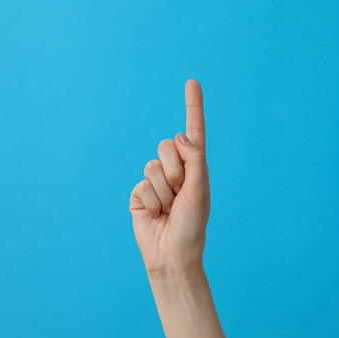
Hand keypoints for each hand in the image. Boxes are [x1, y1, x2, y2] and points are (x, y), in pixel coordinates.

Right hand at [129, 79, 209, 277]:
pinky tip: (155, 214)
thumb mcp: (199, 191)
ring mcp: (155, 181)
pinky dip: (150, 201)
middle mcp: (175, 169)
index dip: (193, 106)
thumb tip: (178, 135)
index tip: (192, 81)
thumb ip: (194, 160)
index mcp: (195, 167)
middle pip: (166, 145)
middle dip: (175, 171)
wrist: (172, 255)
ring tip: (168, 208)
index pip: (193, 132)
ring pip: (152, 166)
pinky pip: (141, 184)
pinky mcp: (138, 193)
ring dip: (163, 191)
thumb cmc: (191, 225)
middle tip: (179, 195)